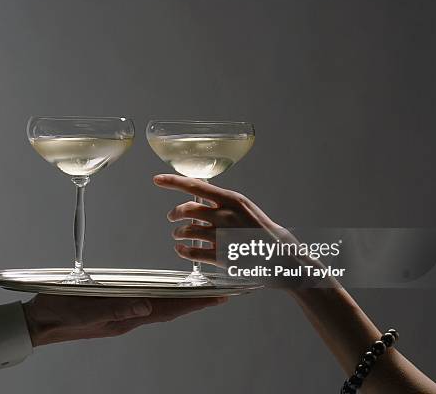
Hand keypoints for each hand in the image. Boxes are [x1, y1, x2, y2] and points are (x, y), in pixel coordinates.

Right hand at [23, 294, 226, 346]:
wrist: (41, 321)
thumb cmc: (61, 314)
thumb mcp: (86, 311)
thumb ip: (116, 309)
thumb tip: (146, 307)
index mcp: (126, 318)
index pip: (168, 310)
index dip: (194, 304)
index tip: (218, 298)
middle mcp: (130, 316)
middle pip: (171, 308)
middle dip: (197, 302)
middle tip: (221, 295)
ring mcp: (124, 313)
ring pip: (161, 306)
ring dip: (183, 300)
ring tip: (203, 294)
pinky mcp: (115, 308)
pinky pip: (146, 303)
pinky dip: (163, 298)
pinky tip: (167, 294)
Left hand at [153, 173, 287, 266]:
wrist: (279, 253)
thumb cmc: (260, 229)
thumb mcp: (244, 206)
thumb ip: (221, 200)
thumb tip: (198, 193)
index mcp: (232, 200)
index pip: (196, 186)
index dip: (173, 182)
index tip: (157, 179)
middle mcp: (226, 216)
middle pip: (187, 210)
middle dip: (174, 213)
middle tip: (171, 217)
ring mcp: (223, 236)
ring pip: (187, 231)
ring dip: (177, 233)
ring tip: (177, 235)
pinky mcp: (221, 256)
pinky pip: (192, 252)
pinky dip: (182, 251)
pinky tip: (181, 250)